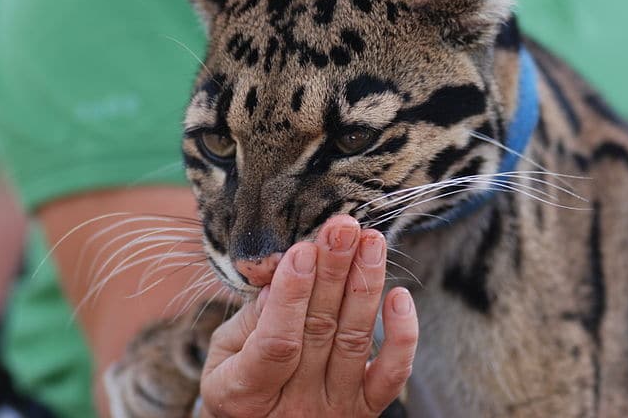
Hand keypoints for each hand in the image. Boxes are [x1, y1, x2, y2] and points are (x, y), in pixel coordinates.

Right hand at [199, 215, 417, 417]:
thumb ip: (251, 317)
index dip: (292, 295)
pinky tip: (400, 295)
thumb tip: (284, 273)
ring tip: (371, 242)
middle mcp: (296, 406)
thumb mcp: (225, 351)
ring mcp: (335, 409)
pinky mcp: (367, 409)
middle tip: (343, 228)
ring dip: (365, 285)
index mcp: (247, 394)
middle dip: (333, 272)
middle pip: (320, 331)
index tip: (303, 250)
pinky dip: (402, 336)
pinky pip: (392, 374)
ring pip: (355, 341)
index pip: (277, 343)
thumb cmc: (237, 381)